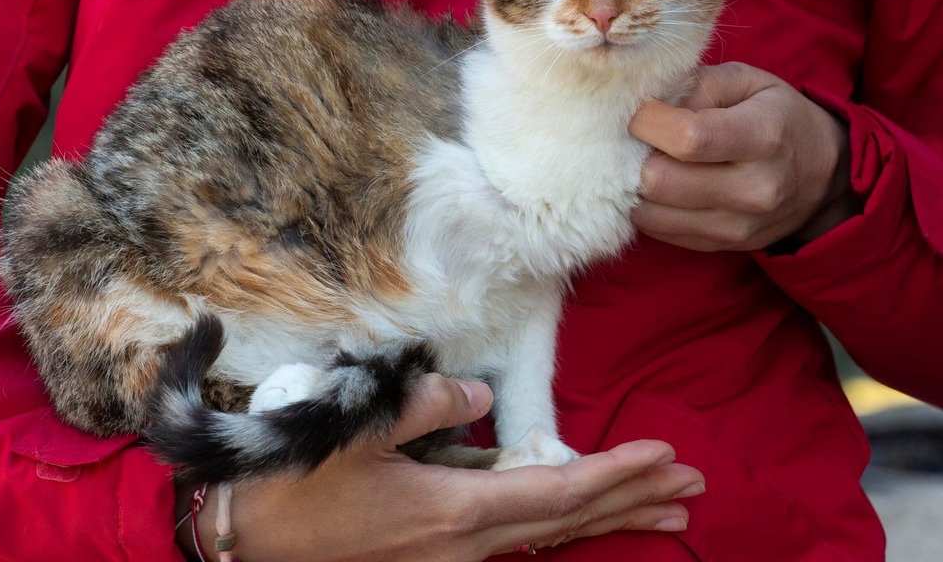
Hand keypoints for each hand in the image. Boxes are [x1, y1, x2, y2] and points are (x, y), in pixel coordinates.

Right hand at [178, 375, 703, 560]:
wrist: (248, 544)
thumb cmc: (298, 487)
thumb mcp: (360, 430)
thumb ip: (430, 404)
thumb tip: (484, 397)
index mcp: (457, 511)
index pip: (561, 490)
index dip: (618, 472)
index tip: (667, 453)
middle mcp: (469, 545)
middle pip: (572, 520)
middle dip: (636, 500)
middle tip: (694, 486)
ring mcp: (456, 560)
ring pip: (553, 537)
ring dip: (610, 518)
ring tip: (665, 510)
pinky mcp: (440, 559)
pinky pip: (521, 541)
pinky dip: (565, 526)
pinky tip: (581, 520)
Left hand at [630, 62, 857, 251]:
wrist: (824, 177)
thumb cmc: (778, 118)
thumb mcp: (750, 82)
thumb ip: (700, 84)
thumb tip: (649, 105)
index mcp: (763, 136)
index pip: (687, 138)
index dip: (648, 122)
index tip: (644, 112)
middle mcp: (753, 189)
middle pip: (659, 181)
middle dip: (637, 156)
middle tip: (644, 141)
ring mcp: (737, 225)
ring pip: (650, 213)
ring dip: (637, 185)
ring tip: (652, 162)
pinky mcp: (721, 246)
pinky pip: (659, 232)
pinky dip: (650, 208)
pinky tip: (664, 186)